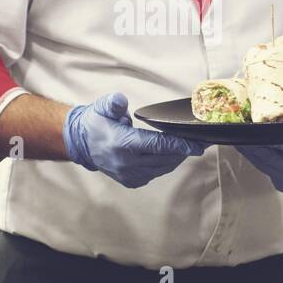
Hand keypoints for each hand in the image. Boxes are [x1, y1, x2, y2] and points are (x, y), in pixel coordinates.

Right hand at [64, 92, 206, 188]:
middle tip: (201, 142)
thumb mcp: (102, 106)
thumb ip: (113, 103)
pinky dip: (166, 164)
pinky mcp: (131, 181)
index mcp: (122, 144)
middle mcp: (127, 163)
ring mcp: (129, 175)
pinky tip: (173, 154)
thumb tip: (121, 101)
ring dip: (177, 158)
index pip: (158, 146)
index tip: (198, 145)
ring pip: (163, 168)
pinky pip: (156, 173)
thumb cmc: (96, 122)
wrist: (81, 143)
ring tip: (190, 147)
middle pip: (165, 158)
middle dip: (185, 150)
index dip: (181, 145)